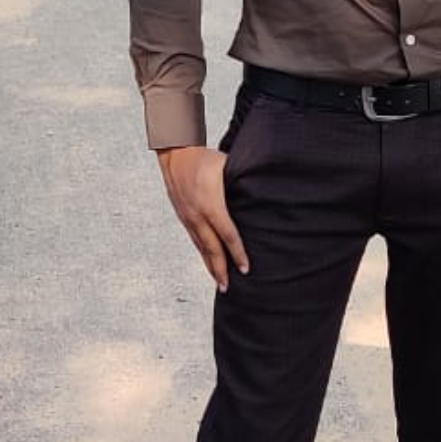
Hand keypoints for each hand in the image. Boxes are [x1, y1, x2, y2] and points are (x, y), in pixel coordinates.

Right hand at [158, 146, 248, 292]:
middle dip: (221, 270)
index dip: (238, 253)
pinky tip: (208, 262)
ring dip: (210, 266)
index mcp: (210, 205)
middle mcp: (197, 215)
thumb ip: (243, 186)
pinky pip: (195, 240)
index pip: (228, 235)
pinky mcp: (183, 217)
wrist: (176, 154)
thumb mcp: (228, 170)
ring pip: (201, 247)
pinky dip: (202, 254)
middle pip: (211, 249)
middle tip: (228, 288)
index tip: (246, 268)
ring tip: (220, 283)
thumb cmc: (206, 159)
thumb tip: (264, 197)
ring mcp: (188, 218)